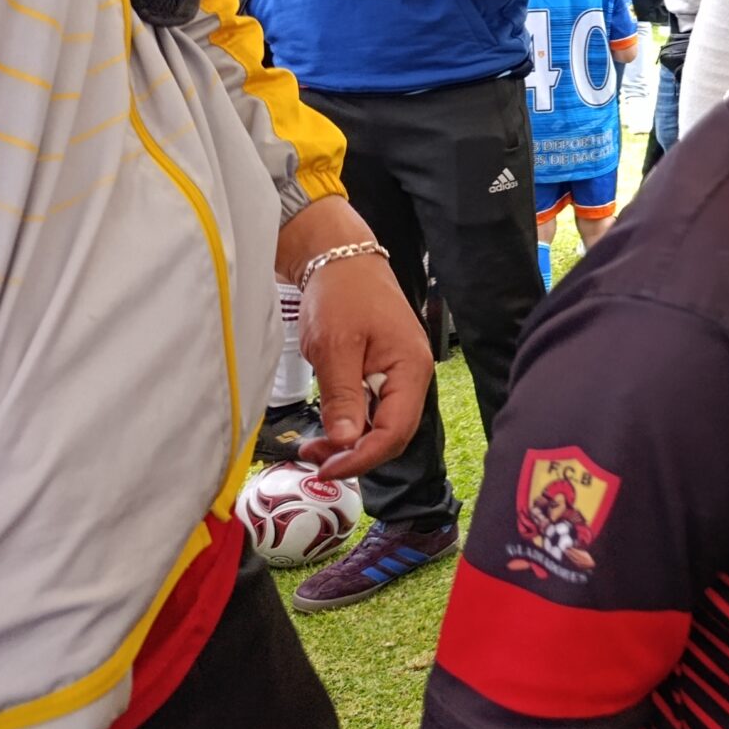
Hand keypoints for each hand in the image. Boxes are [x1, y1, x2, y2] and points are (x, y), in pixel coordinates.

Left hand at [279, 198, 433, 476]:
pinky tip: (328, 428)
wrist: (341, 259)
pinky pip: (376, 410)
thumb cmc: (342, 294)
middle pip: (393, 434)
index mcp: (410, 369)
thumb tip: (347, 443)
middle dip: (356, 454)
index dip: (362, 457)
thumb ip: (342, 397)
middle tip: (315, 460)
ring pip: (383, 425)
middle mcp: (413, 375)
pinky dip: (352, 425)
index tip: (326, 469)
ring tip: (314, 448)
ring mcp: (401, 374)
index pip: (395, 431)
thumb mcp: (335, 347)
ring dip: (352, 443)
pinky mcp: (385, 371)